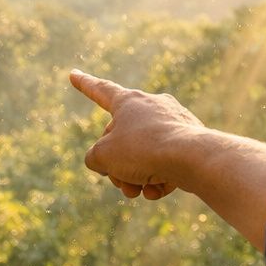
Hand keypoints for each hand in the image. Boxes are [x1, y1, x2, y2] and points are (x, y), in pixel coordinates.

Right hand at [71, 69, 206, 199]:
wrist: (192, 157)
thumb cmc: (143, 150)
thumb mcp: (103, 156)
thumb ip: (95, 157)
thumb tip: (107, 162)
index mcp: (128, 102)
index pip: (100, 90)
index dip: (84, 85)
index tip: (73, 74)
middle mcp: (152, 106)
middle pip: (122, 139)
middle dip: (117, 165)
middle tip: (118, 181)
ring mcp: (174, 121)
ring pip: (144, 154)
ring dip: (136, 177)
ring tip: (138, 191)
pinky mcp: (191, 139)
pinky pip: (166, 161)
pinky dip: (158, 179)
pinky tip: (158, 191)